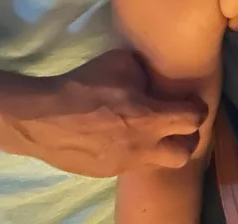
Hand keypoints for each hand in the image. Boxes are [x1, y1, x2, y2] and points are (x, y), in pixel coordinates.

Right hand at [0, 49, 205, 177]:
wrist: (41, 118)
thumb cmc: (83, 86)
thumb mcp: (120, 64)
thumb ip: (144, 72)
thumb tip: (151, 79)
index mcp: (150, 119)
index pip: (194, 119)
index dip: (196, 108)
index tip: (189, 101)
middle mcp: (142, 146)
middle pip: (185, 153)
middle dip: (186, 138)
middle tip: (176, 124)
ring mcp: (123, 164)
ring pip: (158, 164)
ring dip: (160, 149)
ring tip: (149, 132)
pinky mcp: (105, 172)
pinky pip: (130, 165)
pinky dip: (133, 153)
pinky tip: (119, 138)